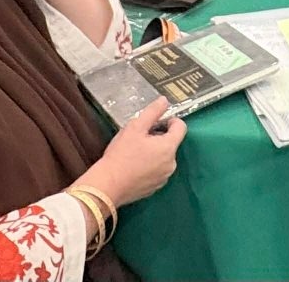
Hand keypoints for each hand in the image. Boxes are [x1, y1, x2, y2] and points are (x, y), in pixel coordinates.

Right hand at [72, 96, 186, 206]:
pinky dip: (149, 166)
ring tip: (134, 152)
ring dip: (154, 152)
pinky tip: (134, 165)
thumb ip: (152, 112)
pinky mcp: (155, 187)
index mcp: (168, 147)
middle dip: (158, 137)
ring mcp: (164, 177)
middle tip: (139, 137)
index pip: (181, 127)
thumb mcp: (135, 127)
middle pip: (171, 143)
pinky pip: (157, 171)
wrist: (108, 185)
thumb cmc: (121, 155)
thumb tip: (164, 101)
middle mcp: (171, 163)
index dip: (170, 120)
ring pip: (164, 157)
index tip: (155, 122)